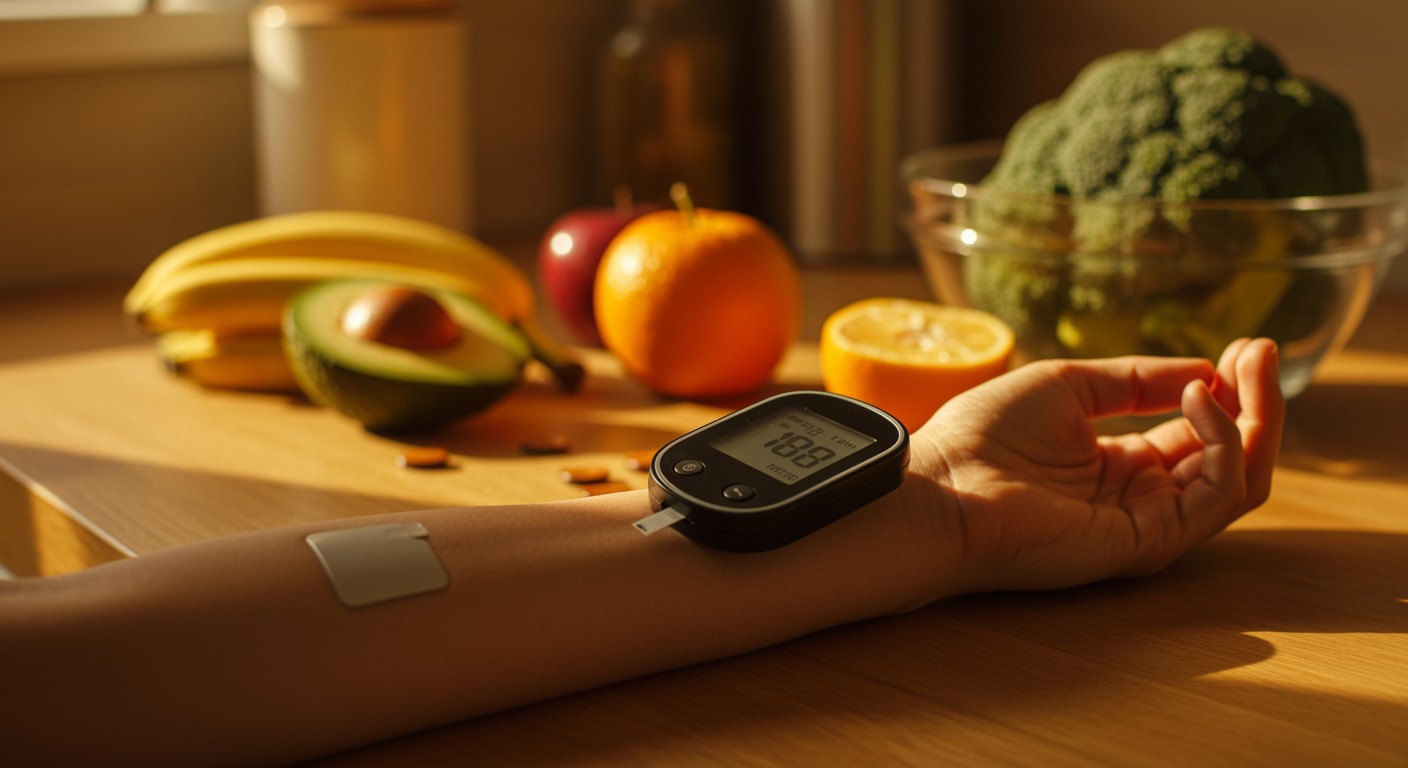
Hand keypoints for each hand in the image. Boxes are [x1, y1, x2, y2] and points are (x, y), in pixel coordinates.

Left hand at [909, 338, 1283, 594]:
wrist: (941, 488)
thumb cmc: (983, 437)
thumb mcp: (1070, 386)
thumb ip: (1138, 380)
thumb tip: (1205, 373)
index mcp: (1119, 466)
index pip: (1199, 433)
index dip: (1227, 389)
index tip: (1245, 346)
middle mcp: (1141, 499)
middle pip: (1230, 456)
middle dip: (1255, 399)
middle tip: (1263, 349)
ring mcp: (1148, 525)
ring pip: (1239, 478)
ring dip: (1258, 417)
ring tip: (1250, 364)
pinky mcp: (1148, 543)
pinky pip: (1216, 495)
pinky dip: (1223, 443)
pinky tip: (1200, 399)